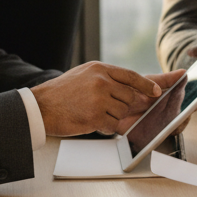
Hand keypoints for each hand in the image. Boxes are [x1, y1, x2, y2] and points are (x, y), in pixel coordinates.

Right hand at [30, 62, 172, 136]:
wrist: (40, 106)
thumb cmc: (63, 92)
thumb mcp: (86, 75)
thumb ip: (108, 79)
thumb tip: (132, 89)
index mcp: (100, 68)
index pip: (131, 75)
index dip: (146, 85)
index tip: (157, 91)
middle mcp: (102, 81)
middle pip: (129, 97)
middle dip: (123, 106)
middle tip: (106, 107)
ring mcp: (99, 98)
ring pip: (122, 112)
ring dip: (112, 117)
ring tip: (92, 112)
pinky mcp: (95, 115)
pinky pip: (112, 125)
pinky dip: (105, 127)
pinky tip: (90, 121)